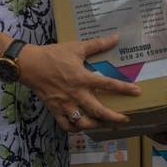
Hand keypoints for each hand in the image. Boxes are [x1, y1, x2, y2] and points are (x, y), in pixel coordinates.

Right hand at [19, 34, 141, 131]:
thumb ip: (97, 44)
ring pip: (84, 122)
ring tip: (104, 123)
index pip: (108, 85)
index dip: (124, 89)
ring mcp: (65, 104)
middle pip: (99, 111)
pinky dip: (76, 129)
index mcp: (83, 78)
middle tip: (126, 119)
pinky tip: (82, 126)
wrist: (29, 65)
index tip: (137, 92)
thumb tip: (116, 37)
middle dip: (114, 117)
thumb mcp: (76, 47)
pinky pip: (67, 125)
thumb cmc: (53, 55)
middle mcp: (76, 94)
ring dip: (96, 125)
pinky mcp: (55, 110)